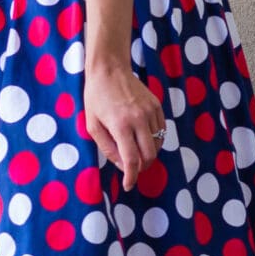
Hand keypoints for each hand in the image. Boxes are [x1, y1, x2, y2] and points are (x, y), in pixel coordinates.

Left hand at [83, 64, 166, 192]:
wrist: (110, 69)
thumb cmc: (96, 98)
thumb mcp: (93, 126)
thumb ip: (107, 148)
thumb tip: (122, 166)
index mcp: (121, 125)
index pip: (132, 160)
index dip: (131, 177)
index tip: (128, 185)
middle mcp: (139, 119)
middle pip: (149, 156)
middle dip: (141, 168)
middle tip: (131, 169)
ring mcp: (151, 111)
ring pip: (157, 144)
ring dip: (148, 154)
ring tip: (136, 153)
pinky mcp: (157, 106)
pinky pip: (161, 131)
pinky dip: (154, 140)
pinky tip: (142, 138)